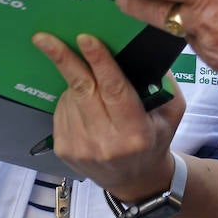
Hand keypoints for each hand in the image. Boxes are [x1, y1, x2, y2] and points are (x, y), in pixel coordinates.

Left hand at [33, 32, 184, 198]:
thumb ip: (163, 81)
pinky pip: (62, 109)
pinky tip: (83, 101)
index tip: (85, 38)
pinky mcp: (65, 150)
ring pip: (71, 97)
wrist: (135, 179)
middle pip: (83, 91)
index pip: (115, 90)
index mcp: (136, 132)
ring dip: (75, 80)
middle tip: (45, 38)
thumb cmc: (155, 136)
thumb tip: (139, 47)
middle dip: (64, 60)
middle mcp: (106, 143)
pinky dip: (70, 97)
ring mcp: (82, 148)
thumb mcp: (172, 111)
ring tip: (88, 79)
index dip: (100, 62)